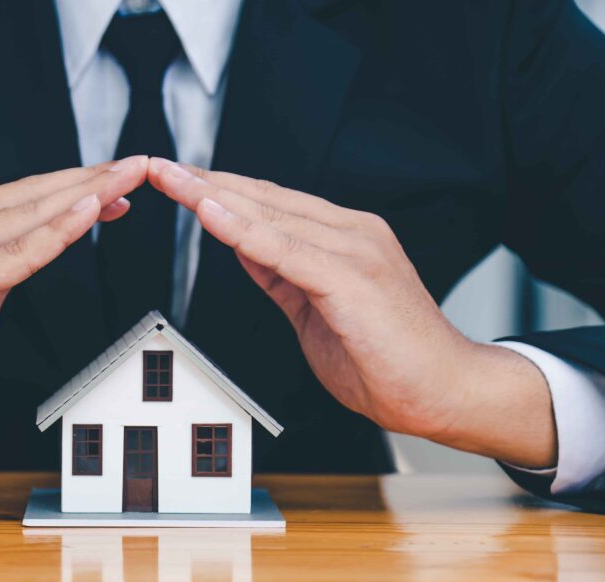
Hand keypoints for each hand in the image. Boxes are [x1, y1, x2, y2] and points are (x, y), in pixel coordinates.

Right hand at [0, 156, 148, 462]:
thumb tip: (28, 259)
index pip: (21, 201)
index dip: (73, 189)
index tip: (116, 183)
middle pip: (31, 196)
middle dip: (91, 178)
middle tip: (138, 164)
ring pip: (28, 214)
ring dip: (85, 193)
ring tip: (128, 176)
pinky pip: (15, 254)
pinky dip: (56, 232)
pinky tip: (89, 211)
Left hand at [148, 158, 556, 467]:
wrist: (444, 391)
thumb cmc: (388, 359)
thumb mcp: (315, 310)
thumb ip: (282, 275)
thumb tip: (244, 246)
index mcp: (344, 239)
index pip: (271, 203)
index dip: (221, 190)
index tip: (180, 180)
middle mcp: (352, 233)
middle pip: (265, 198)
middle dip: (207, 182)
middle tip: (160, 167)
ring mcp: (355, 250)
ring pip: (271, 214)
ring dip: (214, 194)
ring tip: (172, 178)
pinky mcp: (353, 278)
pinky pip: (286, 249)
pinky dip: (244, 229)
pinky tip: (211, 211)